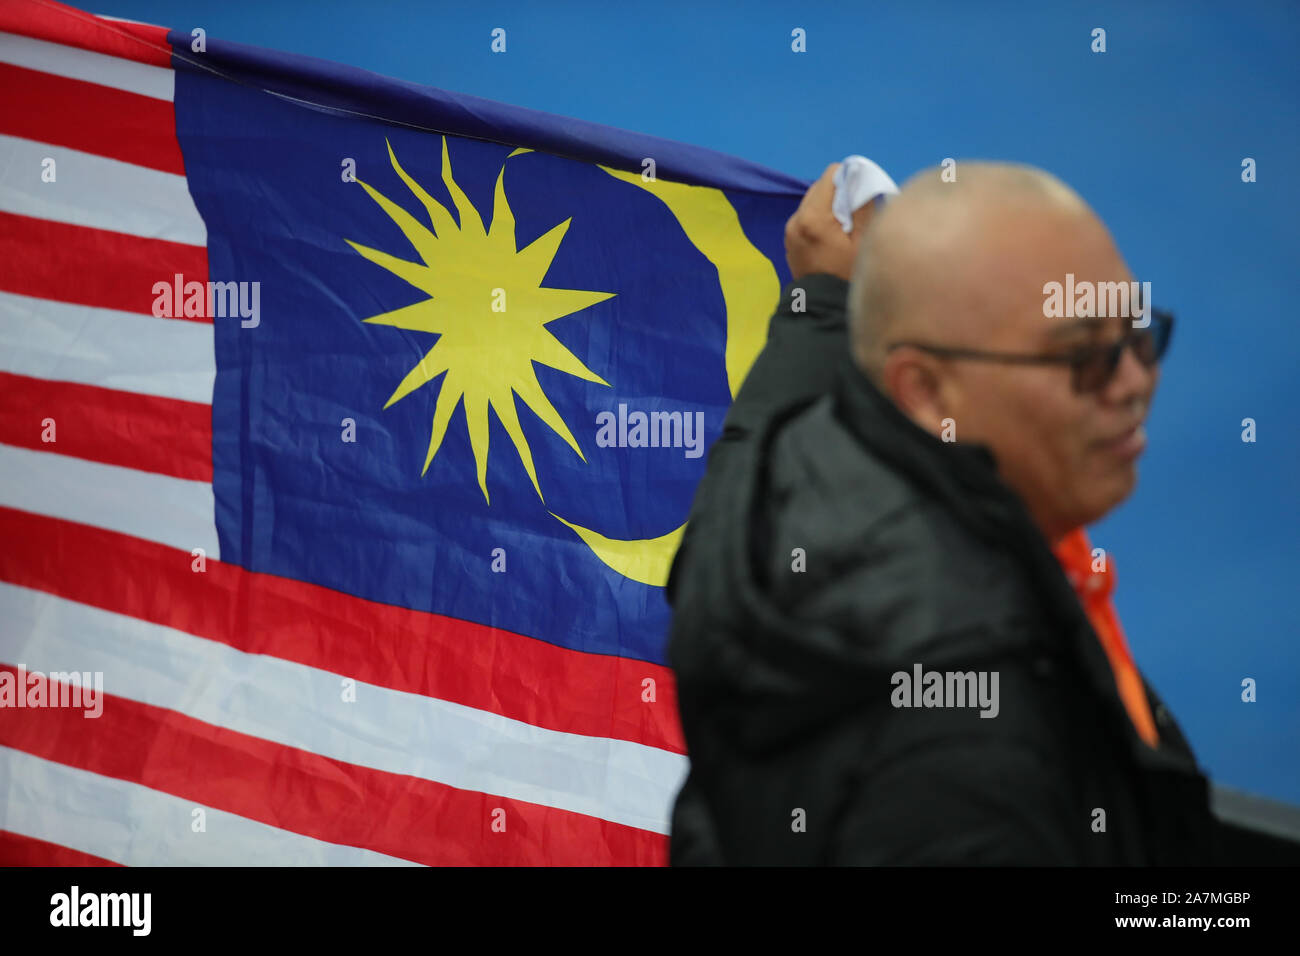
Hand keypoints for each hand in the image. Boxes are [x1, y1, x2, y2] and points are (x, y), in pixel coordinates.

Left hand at [784, 163, 877, 280]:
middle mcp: (796, 219)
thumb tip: (861, 179)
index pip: (831, 175)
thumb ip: (862, 206)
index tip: (860, 196)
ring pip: (812, 200)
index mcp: (813, 217)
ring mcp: (789, 229)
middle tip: (854, 214)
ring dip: (829, 206)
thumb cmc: (847, 275)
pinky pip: (806, 216)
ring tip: (843, 228)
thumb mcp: (863, 241)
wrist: (823, 307)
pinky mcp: (789, 239)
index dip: (849, 179)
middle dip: (839, 193)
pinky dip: (819, 218)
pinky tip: (831, 236)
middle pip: (820, 186)